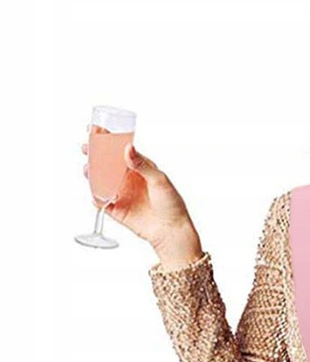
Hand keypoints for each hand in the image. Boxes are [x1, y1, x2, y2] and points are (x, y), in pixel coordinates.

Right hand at [81, 124, 195, 248]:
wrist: (172, 231)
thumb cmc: (172, 205)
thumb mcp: (159, 180)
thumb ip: (142, 165)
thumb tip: (128, 148)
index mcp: (140, 169)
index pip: (120, 151)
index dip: (107, 141)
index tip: (95, 130)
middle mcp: (129, 180)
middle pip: (107, 164)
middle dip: (94, 155)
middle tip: (85, 148)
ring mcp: (122, 195)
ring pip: (101, 181)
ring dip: (92, 174)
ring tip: (88, 169)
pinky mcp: (118, 211)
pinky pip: (101, 202)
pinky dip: (95, 197)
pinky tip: (94, 194)